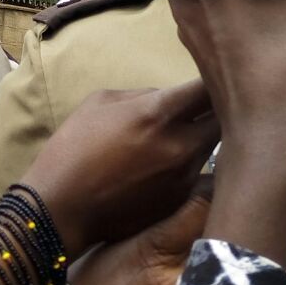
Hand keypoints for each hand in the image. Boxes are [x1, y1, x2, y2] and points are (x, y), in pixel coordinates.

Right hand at [21, 80, 219, 259]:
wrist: (60, 208)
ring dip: (203, 138)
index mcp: (159, 113)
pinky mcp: (180, 201)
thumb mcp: (100, 102)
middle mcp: (182, 145)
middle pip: (225, 120)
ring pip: (213, 148)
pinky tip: (167, 165)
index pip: (209, 86)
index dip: (215, 79)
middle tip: (206, 106)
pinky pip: (198, 174)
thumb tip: (169, 97)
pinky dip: (189, 165)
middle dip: (219, 110)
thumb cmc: (73, 148)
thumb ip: (143, 94)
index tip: (212, 76)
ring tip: (182, 135)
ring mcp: (185, 176)